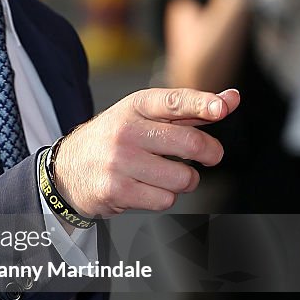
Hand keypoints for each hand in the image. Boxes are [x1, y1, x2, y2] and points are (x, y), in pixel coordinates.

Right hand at [53, 87, 239, 218]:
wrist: (67, 168)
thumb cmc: (116, 139)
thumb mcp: (145, 117)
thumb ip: (189, 110)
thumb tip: (232, 99)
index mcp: (136, 105)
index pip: (174, 101)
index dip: (202, 104)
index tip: (221, 110)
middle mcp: (126, 130)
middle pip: (189, 144)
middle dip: (209, 153)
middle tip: (208, 156)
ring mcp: (119, 161)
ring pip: (182, 178)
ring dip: (183, 181)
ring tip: (163, 174)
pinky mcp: (116, 190)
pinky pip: (165, 200)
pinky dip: (163, 197)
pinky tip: (145, 188)